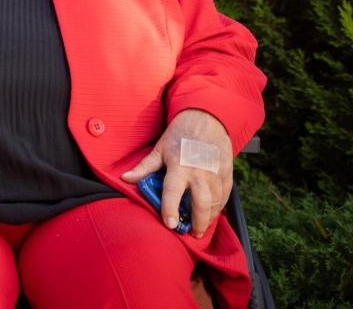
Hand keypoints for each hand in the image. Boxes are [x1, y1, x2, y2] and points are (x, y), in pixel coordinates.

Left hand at [122, 108, 234, 238]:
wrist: (207, 120)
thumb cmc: (180, 135)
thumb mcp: (159, 149)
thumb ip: (144, 167)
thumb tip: (125, 179)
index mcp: (179, 166)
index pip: (173, 192)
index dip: (169, 209)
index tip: (169, 224)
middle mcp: (199, 173)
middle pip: (200, 204)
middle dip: (197, 222)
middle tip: (192, 233)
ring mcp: (215, 174)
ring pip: (214, 203)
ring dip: (209, 217)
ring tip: (200, 227)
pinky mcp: (227, 174)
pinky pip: (224, 196)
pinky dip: (219, 207)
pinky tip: (212, 213)